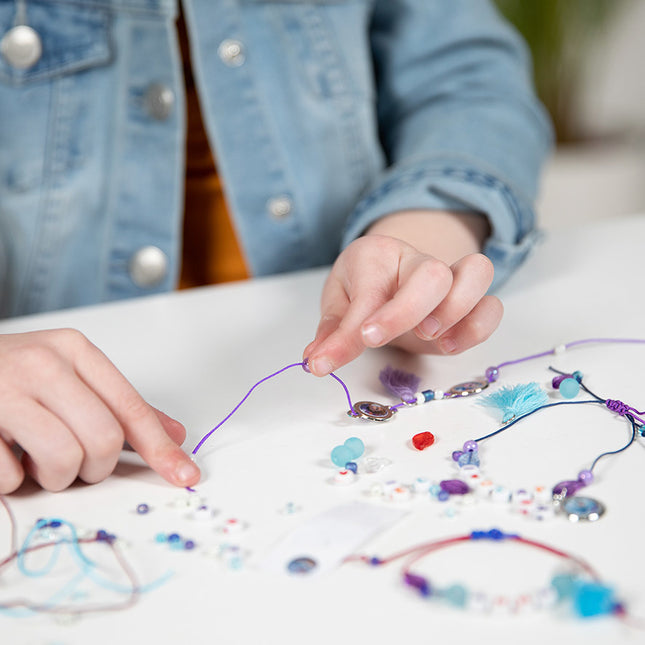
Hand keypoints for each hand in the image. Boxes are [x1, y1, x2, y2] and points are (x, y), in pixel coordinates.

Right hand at [0, 329, 199, 492]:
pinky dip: (13, 479)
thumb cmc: (12, 374)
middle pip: (103, 440)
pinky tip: (6, 454)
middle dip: (95, 467)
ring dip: (56, 476)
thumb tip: (175, 435)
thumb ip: (120, 406)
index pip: (130, 408)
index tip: (185, 475)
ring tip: (39, 458)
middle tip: (78, 462)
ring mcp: (3, 392)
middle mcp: (41, 364)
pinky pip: (10, 476)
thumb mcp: (70, 375)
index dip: (161, 449)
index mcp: (73, 351)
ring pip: (63, 459)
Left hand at [304, 231, 501, 375]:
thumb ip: (331, 332)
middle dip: (407, 311)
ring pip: (477, 271)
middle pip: (431, 273)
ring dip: (457, 309)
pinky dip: (478, 327)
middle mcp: (416, 260)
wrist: (391, 274)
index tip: (336, 354)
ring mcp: (449, 279)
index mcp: (376, 255)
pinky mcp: (470, 304)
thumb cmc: (363, 287)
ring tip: (429, 338)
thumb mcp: (337, 303)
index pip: (370, 290)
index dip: (357, 323)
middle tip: (377, 338)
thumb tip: (317, 361)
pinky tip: (449, 347)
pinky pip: (493, 305)